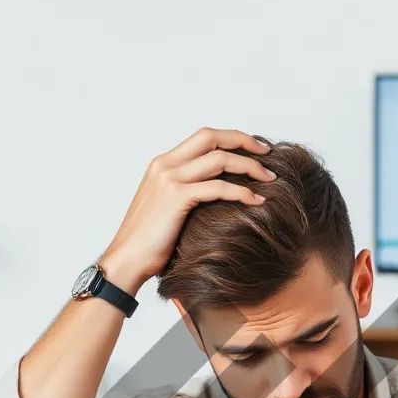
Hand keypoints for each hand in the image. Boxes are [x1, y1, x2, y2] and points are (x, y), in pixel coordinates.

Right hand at [97, 128, 275, 292]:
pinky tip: (256, 201)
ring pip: (220, 159)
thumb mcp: (166, 208)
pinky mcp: (177, 198)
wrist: (126, 260)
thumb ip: (185, 192)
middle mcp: (165, 165)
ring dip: (250, 166)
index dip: (232, 138)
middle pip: (212, 137)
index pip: (203, 137)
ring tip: (270, 178)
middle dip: (244, 141)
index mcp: (162, 164)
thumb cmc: (148, 243)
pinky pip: (219, 187)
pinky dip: (242, 192)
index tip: (254, 149)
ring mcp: (170, 179)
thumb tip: (214, 193)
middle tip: (267, 153)